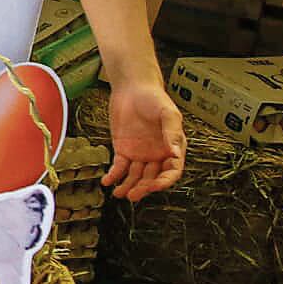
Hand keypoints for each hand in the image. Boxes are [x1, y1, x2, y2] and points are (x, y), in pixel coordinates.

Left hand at [103, 80, 185, 200]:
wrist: (132, 88)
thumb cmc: (155, 98)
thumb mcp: (168, 113)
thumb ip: (172, 133)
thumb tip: (175, 153)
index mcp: (173, 148)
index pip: (172, 171)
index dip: (164, 182)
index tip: (154, 187)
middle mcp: (157, 154)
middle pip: (152, 178)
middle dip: (143, 188)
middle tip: (133, 195)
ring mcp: (140, 154)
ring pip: (135, 176)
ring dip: (128, 186)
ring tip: (118, 194)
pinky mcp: (123, 150)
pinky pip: (119, 167)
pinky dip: (114, 176)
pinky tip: (107, 182)